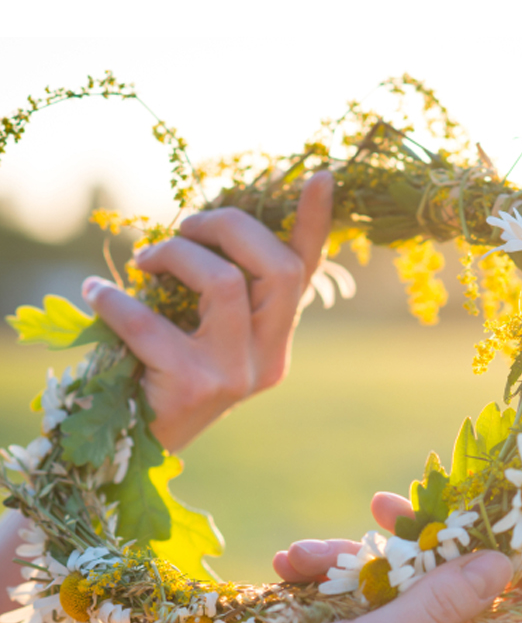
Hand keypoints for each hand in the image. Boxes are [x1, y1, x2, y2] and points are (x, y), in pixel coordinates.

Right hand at [0, 539, 513, 622]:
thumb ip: (437, 603)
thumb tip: (503, 563)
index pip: (515, 619)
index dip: (521, 567)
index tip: (510, 513)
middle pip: (445, 591)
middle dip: (405, 549)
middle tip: (380, 508)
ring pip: (394, 589)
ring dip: (347, 564)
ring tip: (296, 559)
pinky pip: (358, 604)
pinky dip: (325, 584)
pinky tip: (288, 572)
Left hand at [81, 172, 332, 452]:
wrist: (131, 445)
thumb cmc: (161, 374)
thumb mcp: (201, 330)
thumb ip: (220, 290)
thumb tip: (206, 226)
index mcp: (275, 343)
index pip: (303, 276)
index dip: (314, 225)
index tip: (322, 176)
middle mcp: (268, 360)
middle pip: (276, 269)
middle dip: (227, 226)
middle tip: (183, 225)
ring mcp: (236, 376)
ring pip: (225, 282)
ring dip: (176, 254)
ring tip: (143, 261)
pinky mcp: (195, 388)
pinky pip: (153, 322)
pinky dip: (118, 300)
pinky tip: (98, 295)